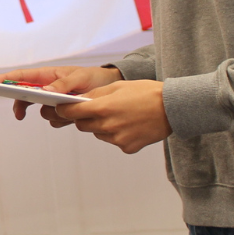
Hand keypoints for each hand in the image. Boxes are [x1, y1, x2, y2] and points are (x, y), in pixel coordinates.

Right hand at [0, 66, 122, 126]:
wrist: (110, 89)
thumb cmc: (94, 78)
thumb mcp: (80, 78)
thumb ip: (63, 84)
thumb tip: (46, 91)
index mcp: (47, 75)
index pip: (21, 75)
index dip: (4, 79)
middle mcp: (46, 88)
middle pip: (23, 97)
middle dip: (21, 106)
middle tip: (20, 115)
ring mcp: (53, 101)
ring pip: (41, 112)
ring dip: (51, 114)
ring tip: (68, 109)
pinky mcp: (62, 112)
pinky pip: (54, 121)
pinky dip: (62, 121)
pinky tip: (74, 116)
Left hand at [53, 79, 170, 153]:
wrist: (173, 108)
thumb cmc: (146, 93)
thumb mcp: (117, 87)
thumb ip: (95, 95)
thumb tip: (77, 100)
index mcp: (102, 108)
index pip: (70, 112)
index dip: (63, 109)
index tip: (60, 107)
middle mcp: (107, 126)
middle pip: (81, 125)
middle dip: (83, 117)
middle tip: (95, 109)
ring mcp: (117, 139)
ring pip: (97, 133)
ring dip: (100, 126)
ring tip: (119, 115)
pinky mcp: (127, 148)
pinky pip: (113, 141)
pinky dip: (116, 134)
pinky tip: (129, 124)